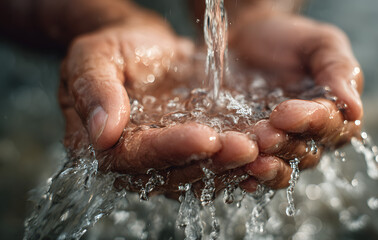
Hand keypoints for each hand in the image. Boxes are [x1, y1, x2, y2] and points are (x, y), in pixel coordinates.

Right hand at [58, 19, 258, 194]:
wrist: (142, 48)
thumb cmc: (115, 49)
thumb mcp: (94, 57)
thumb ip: (94, 90)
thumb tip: (102, 133)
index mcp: (107, 145)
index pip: (137, 158)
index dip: (171, 149)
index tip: (205, 137)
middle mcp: (138, 161)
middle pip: (174, 173)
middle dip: (213, 162)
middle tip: (248, 148)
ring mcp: (167, 159)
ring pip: (200, 174)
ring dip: (233, 166)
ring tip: (264, 150)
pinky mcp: (190, 152)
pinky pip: (215, 163)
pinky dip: (240, 162)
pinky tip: (266, 155)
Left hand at [229, 13, 362, 189]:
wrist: (247, 38)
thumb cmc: (289, 39)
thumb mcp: (320, 44)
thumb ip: (339, 70)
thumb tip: (356, 109)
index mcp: (331, 113)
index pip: (331, 127)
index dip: (312, 123)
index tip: (287, 112)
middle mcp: (307, 137)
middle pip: (304, 154)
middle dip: (285, 145)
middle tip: (265, 134)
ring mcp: (277, 147)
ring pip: (279, 168)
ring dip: (267, 166)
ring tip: (251, 156)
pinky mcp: (249, 150)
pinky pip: (250, 170)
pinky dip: (245, 175)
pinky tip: (238, 174)